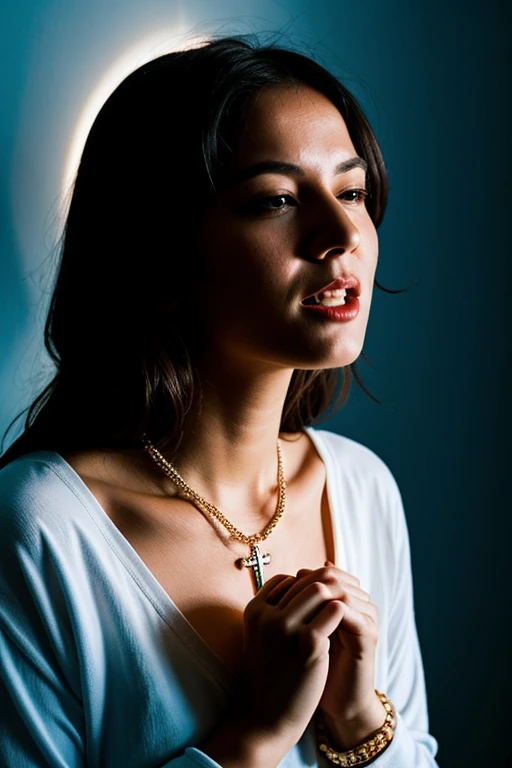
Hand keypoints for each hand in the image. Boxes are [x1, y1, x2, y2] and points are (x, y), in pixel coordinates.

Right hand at [230, 571, 347, 753]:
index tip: (315, 601)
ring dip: (333, 596)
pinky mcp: (309, 643)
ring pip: (319, 590)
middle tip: (336, 600)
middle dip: (322, 587)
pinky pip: (333, 611)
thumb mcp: (261, 637)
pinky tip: (345, 624)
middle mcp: (267, 614)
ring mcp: (286, 627)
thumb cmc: (266, 676)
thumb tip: (298, 588)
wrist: (264, 718)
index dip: (303, 587)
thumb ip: (274, 612)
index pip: (285, 579)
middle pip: (303, 580)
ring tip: (341, 610)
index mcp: (253, 610)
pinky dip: (342, 612)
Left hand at [290, 561, 380, 725]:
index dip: (306, 575)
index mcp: (343, 600)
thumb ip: (300, 607)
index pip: (327, 571)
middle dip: (312, 583)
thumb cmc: (316, 665)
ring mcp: (366, 619)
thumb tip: (288, 578)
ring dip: (321, 597)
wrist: (337, 701)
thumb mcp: (304, 632)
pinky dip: (333, 614)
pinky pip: (354, 615)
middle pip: (337, 577)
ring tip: (299, 605)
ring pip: (345, 592)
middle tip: (292, 593)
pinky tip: (313, 621)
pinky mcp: (369, 636)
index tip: (286, 584)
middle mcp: (358, 605)